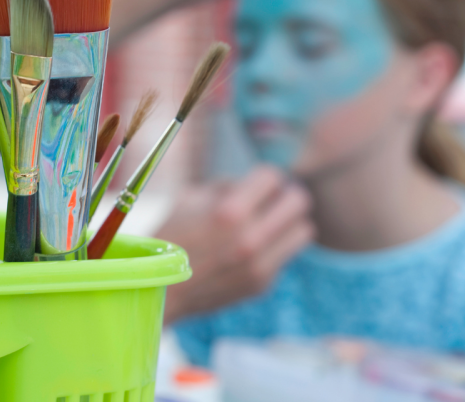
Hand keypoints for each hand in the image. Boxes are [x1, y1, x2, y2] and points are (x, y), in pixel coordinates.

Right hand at [158, 166, 313, 323]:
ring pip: (304, 230)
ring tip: (271, 222)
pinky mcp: (262, 283)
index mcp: (230, 211)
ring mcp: (259, 265)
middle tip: (274, 198)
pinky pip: (286, 254)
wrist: (160, 288)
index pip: (274, 176)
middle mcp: (250, 238)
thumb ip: (230, 185)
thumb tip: (261, 183)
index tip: (259, 182)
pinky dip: (276, 246)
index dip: (265, 176)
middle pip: (299, 201)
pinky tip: (255, 248)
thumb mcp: (193, 197)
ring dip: (289, 221)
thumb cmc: (173, 235)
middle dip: (286, 194)